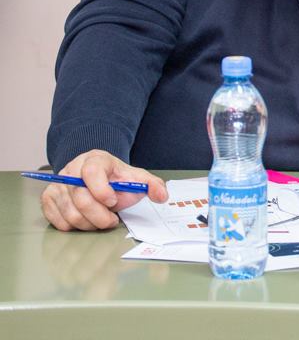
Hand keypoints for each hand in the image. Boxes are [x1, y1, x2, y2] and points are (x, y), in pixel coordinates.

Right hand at [40, 149, 167, 231]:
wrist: (99, 176)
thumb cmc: (116, 178)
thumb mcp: (137, 178)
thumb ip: (152, 185)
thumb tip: (162, 196)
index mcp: (94, 159)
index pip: (91, 171)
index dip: (101, 190)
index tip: (113, 202)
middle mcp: (71, 169)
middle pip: (80, 198)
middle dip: (99, 216)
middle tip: (112, 221)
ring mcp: (58, 184)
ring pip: (70, 213)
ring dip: (89, 224)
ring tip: (102, 220)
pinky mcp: (49, 199)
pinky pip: (58, 221)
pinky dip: (75, 227)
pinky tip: (87, 221)